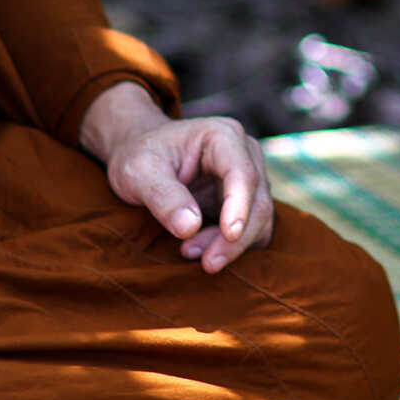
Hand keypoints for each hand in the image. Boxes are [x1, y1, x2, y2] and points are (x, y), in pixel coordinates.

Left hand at [84, 84, 274, 273]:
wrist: (139, 154)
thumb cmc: (139, 157)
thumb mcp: (139, 172)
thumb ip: (163, 197)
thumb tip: (190, 227)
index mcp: (222, 137)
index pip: (242, 174)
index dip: (240, 206)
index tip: (229, 234)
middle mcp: (244, 154)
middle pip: (258, 202)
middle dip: (234, 238)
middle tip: (205, 262)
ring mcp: (249, 179)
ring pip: (260, 221)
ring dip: (232, 245)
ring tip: (190, 252)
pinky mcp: (246, 202)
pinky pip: (252, 231)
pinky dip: (232, 246)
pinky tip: (202, 250)